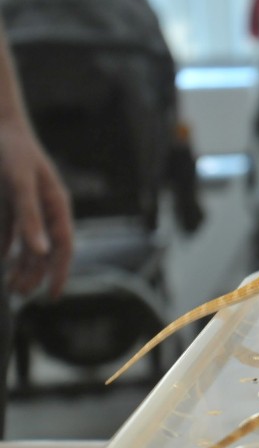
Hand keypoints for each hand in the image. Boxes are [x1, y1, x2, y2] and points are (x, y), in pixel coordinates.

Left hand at [0, 120, 72, 296]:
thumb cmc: (11, 151)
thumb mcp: (20, 185)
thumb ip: (29, 218)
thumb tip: (42, 253)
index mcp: (57, 205)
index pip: (64, 247)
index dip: (60, 272)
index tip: (52, 296)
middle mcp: (46, 209)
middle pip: (46, 250)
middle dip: (35, 274)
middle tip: (18, 295)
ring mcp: (28, 206)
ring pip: (29, 244)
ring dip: (20, 265)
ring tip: (9, 286)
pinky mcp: (10, 202)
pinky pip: (12, 231)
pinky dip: (7, 248)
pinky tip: (1, 260)